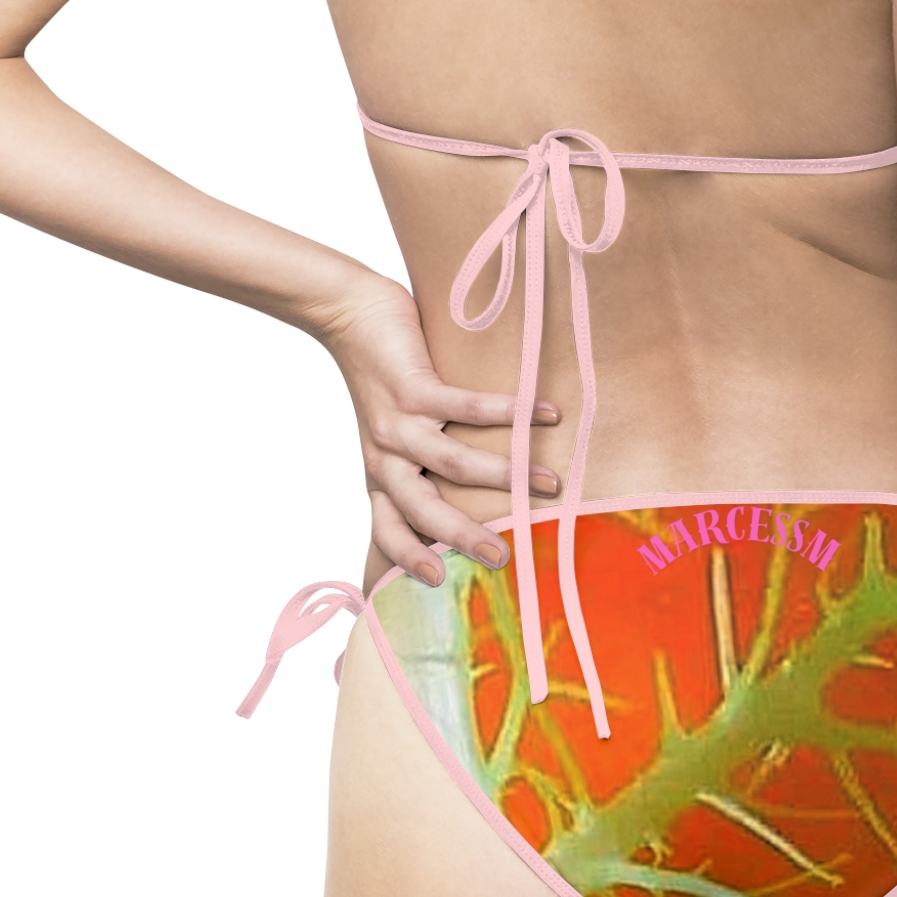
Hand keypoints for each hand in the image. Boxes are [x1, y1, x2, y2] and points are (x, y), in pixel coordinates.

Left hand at [319, 271, 558, 584]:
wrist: (348, 314)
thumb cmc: (380, 375)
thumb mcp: (391, 431)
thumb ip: (422, 459)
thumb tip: (479, 484)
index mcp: (381, 473)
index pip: (388, 528)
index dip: (407, 557)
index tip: (437, 581)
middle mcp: (386, 456)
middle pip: (422, 509)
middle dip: (463, 536)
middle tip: (504, 556)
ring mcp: (398, 423)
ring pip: (451, 462)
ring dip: (504, 474)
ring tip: (549, 483)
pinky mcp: (413, 388)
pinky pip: (465, 407)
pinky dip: (508, 412)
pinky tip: (545, 413)